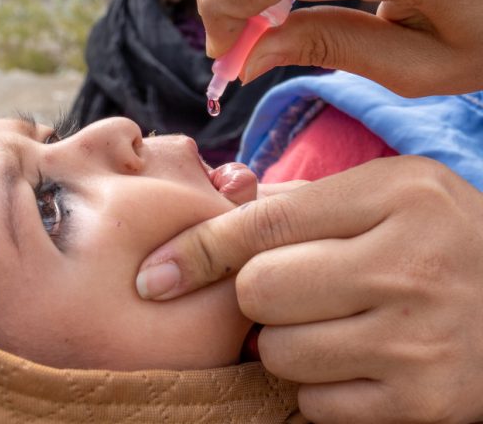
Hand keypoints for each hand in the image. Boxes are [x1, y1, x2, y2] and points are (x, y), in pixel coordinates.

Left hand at [136, 157, 482, 422]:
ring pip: (279, 353)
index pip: (266, 222)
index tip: (155, 273)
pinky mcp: (422, 403)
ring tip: (322, 321)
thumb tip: (218, 202)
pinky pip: (316, 403)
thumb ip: (300, 198)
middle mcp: (405, 267)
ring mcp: (415, 342)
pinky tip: (347, 357)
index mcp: (392, 197)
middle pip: (259, 292)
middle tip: (279, 288)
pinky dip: (314, 383)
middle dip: (250, 294)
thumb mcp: (384, 190)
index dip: (199, 246)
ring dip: (281, 340)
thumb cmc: (437, 233)